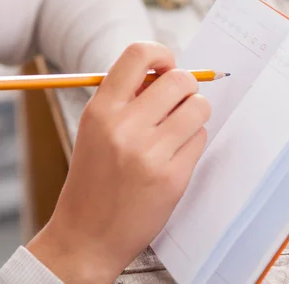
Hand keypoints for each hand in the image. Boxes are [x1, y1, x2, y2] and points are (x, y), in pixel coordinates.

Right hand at [26, 42, 210, 282]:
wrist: (87, 235)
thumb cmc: (94, 179)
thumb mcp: (95, 130)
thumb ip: (127, 98)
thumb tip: (169, 72)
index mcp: (101, 110)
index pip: (139, 54)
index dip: (162, 54)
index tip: (167, 65)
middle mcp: (125, 127)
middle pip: (180, 80)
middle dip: (186, 88)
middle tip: (179, 102)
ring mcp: (150, 153)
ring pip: (199, 108)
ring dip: (195, 114)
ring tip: (178, 130)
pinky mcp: (173, 177)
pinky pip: (201, 138)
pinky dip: (193, 142)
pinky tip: (174, 157)